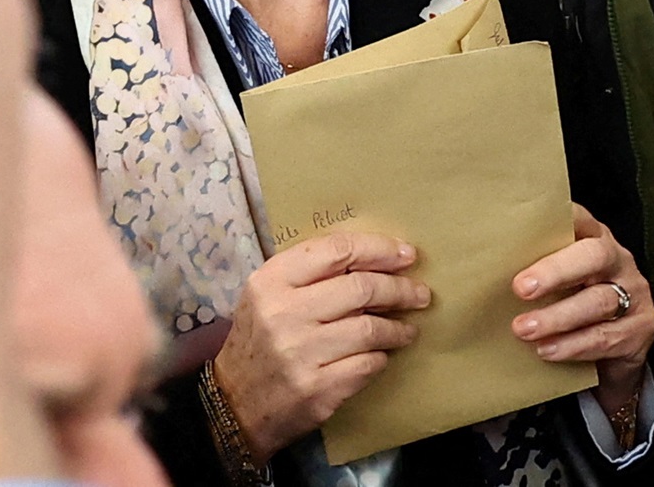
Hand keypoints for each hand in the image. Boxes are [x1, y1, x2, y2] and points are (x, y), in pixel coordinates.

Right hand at [212, 232, 430, 463]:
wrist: (235, 404)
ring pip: (370, 330)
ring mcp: (301, 353)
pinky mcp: (317, 389)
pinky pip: (367, 365)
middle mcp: (283, 313)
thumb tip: (376, 260)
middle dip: (399, 288)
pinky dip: (382, 357)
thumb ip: (310, 275)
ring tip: (407, 329)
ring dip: (397, 328)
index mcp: (271, 280)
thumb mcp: (269, 296)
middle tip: (419, 293)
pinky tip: (382, 355)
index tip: (405, 254)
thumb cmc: (260, 340)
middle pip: (361, 288)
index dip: (378, 249)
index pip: (336, 251)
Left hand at [510, 203, 653, 415]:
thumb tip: (474, 270)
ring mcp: (634, 292)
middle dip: (555, 271)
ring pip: (598, 301)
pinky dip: (574, 345)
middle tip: (521, 288)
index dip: (558, 219)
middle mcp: (617, 259)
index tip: (524, 226)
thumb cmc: (572, 306)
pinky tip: (548, 350)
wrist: (614, 356)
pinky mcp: (642, 327)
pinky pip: (606, 336)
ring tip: (524, 329)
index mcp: (593, 238)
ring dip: (558, 317)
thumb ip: (531, 269)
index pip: (578, 218)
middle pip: (592, 256)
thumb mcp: (556, 282)